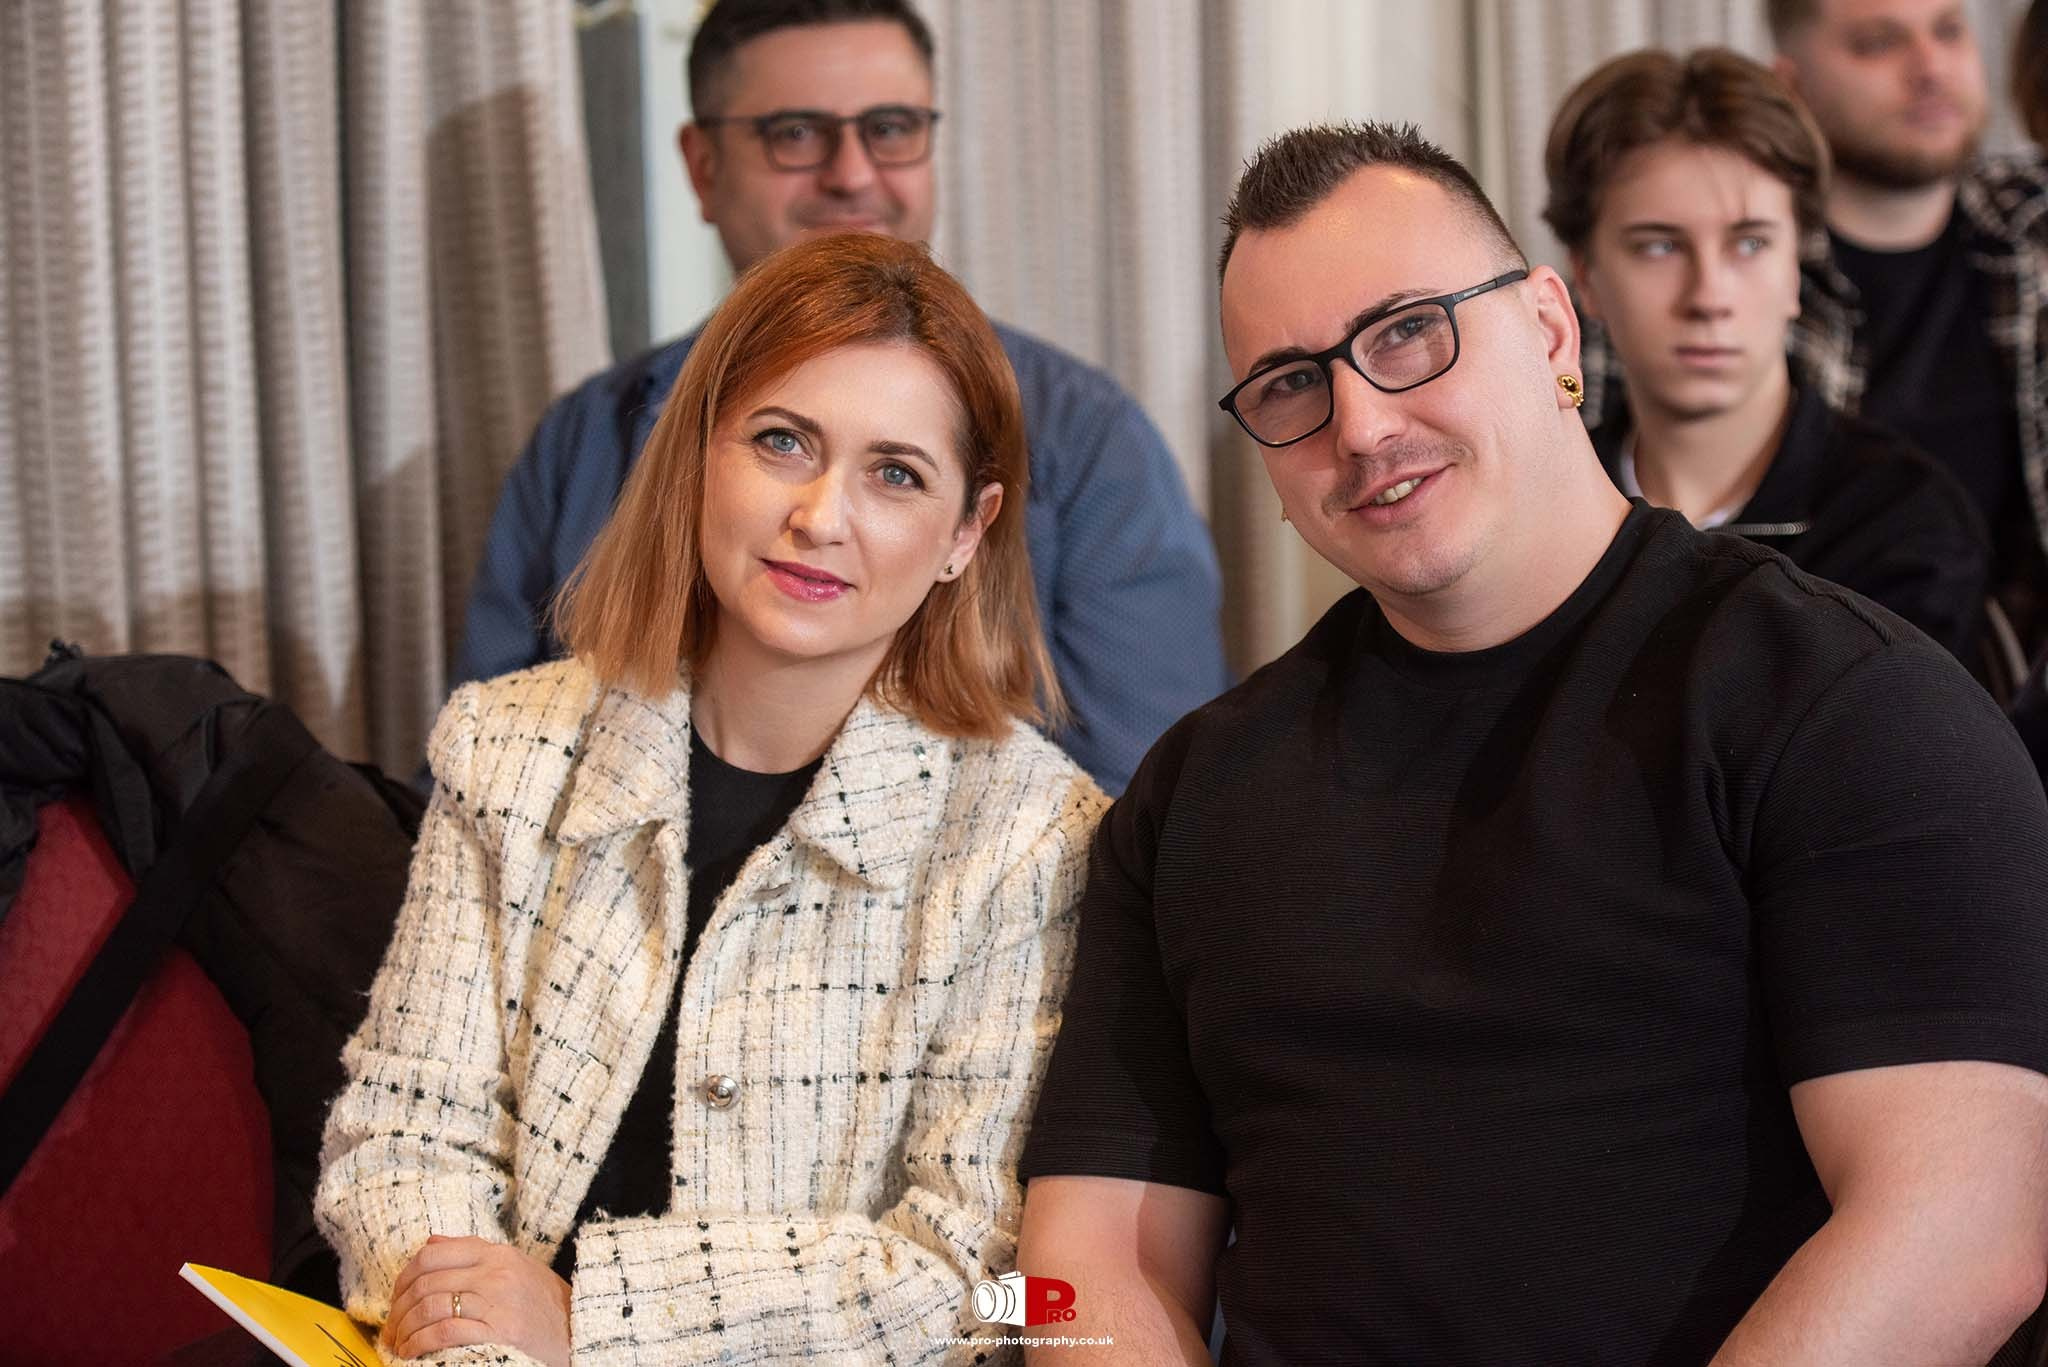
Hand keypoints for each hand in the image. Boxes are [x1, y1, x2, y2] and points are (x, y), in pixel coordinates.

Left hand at [383, 1234, 571, 1365]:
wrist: (581, 1330)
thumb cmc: (545, 1304)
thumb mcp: (515, 1267)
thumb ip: (473, 1254)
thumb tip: (431, 1242)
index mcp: (496, 1254)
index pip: (433, 1254)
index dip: (403, 1278)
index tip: (395, 1299)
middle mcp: (495, 1272)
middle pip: (426, 1282)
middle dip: (398, 1309)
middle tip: (390, 1329)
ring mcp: (498, 1300)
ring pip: (431, 1306)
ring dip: (405, 1329)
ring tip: (399, 1344)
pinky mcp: (500, 1330)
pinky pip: (445, 1331)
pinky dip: (420, 1342)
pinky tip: (413, 1352)